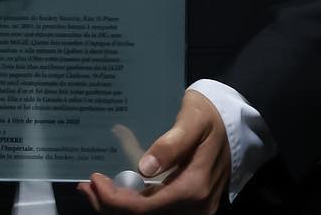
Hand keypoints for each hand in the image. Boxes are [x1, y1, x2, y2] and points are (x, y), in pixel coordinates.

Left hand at [77, 90, 229, 213]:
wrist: (235, 123)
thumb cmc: (210, 116)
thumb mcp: (192, 121)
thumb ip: (171, 145)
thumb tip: (143, 168)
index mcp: (194, 188)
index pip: (146, 208)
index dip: (115, 199)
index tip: (94, 179)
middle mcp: (196, 206)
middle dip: (111, 205)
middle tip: (86, 186)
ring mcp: (195, 208)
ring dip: (120, 206)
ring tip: (95, 188)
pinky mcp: (191, 204)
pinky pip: (159, 210)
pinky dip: (135, 203)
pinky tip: (118, 188)